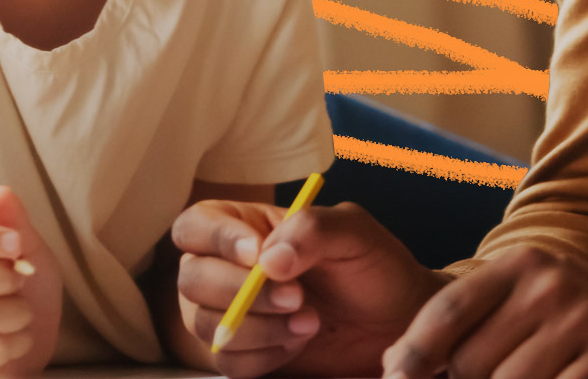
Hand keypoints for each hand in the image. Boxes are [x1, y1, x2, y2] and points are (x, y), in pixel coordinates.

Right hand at [0, 185, 63, 378]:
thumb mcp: (29, 249)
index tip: (16, 243)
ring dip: (18, 311)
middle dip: (0, 277)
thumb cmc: (27, 285)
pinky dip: (21, 340)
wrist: (36, 334)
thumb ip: (14, 223)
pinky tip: (19, 336)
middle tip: (21, 278)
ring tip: (23, 310)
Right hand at [172, 198, 448, 377]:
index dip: (217, 240)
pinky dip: (263, 355)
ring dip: (258, 327)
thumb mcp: (354, 232)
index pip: (196, 226)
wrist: (396, 321)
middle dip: (240, 292)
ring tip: (310, 321)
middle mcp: (226, 268)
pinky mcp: (245, 353)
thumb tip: (266, 260)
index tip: (257, 255)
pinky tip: (298, 343)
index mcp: (244, 225)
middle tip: (296, 297)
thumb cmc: (373, 266)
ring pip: (205, 324)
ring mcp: (231, 313)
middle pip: (191, 279)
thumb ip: (311, 229)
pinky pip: (228, 361)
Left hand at [381, 247, 587, 378]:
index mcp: (520, 266)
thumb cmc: (575, 315)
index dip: (413, 351)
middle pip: (471, 360)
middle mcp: (548, 286)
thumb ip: (472, 320)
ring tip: (516, 378)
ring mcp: (580, 323)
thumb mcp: (527, 297)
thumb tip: (398, 362)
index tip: (394, 377)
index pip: (447, 309)